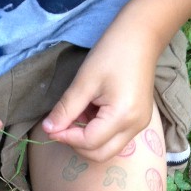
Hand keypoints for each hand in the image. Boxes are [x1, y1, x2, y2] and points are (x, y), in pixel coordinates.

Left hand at [42, 23, 161, 161]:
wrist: (142, 36)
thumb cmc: (113, 53)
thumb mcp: (84, 81)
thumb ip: (66, 109)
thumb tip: (48, 129)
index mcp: (123, 116)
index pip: (89, 142)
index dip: (66, 137)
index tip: (51, 127)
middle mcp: (134, 127)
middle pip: (99, 154)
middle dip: (76, 144)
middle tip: (62, 126)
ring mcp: (139, 126)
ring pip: (106, 149)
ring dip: (86, 139)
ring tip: (78, 114)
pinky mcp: (138, 121)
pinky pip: (113, 138)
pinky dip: (97, 133)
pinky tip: (90, 112)